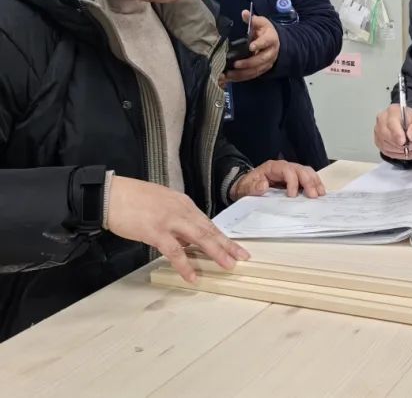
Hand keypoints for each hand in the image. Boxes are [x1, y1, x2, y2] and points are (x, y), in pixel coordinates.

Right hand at [106, 175, 249, 283]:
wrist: (110, 194)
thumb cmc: (132, 198)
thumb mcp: (161, 203)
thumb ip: (176, 218)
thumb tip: (185, 237)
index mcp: (183, 203)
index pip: (207, 222)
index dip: (221, 236)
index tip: (234, 246)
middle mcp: (182, 210)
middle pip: (209, 230)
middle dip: (227, 244)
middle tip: (242, 257)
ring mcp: (170, 221)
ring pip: (200, 238)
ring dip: (216, 253)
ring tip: (228, 266)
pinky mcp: (156, 232)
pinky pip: (175, 252)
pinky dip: (186, 265)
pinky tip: (193, 276)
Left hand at [225, 10, 278, 82]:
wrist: (275, 42)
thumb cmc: (265, 31)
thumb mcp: (261, 23)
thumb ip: (252, 20)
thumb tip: (244, 13)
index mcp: (271, 39)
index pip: (267, 42)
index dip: (259, 44)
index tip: (251, 47)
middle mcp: (271, 52)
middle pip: (261, 59)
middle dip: (248, 63)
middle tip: (236, 64)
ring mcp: (267, 63)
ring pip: (256, 70)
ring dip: (243, 73)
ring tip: (229, 74)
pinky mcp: (262, 70)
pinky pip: (252, 76)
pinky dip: (241, 78)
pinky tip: (230, 78)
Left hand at [229, 160, 324, 199]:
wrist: (247, 186)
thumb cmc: (248, 186)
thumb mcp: (246, 187)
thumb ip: (253, 187)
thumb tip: (264, 186)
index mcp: (273, 167)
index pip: (287, 170)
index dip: (292, 182)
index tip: (292, 196)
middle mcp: (284, 167)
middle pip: (300, 169)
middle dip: (308, 182)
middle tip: (313, 196)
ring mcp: (291, 171)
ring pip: (307, 171)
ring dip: (315, 182)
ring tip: (320, 194)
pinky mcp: (295, 178)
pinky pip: (308, 177)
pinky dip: (315, 183)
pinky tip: (320, 192)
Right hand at [374, 105, 411, 161]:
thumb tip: (411, 135)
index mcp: (393, 111)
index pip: (391, 123)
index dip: (397, 134)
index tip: (403, 142)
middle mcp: (382, 120)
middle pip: (385, 135)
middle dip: (400, 144)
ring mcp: (378, 131)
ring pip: (385, 145)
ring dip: (399, 151)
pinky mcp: (379, 141)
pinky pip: (386, 151)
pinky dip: (397, 155)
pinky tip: (407, 154)